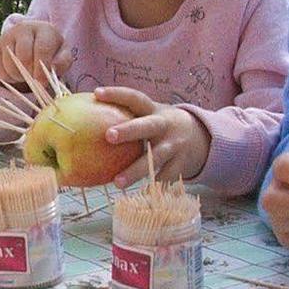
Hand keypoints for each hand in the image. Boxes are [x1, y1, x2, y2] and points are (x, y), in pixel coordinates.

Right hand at [0, 21, 68, 89]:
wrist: (32, 43)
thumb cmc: (51, 52)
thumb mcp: (62, 55)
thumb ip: (62, 62)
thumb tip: (51, 67)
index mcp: (44, 29)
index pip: (42, 49)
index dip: (42, 68)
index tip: (42, 82)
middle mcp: (24, 28)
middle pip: (23, 56)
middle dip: (29, 73)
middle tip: (34, 80)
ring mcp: (7, 36)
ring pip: (10, 63)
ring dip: (18, 76)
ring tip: (26, 75)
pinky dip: (7, 77)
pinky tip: (15, 74)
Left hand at [95, 87, 210, 183]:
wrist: (201, 138)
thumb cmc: (160, 126)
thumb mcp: (150, 115)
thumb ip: (128, 116)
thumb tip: (87, 115)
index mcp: (153, 110)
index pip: (134, 98)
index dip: (116, 94)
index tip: (97, 94)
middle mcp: (164, 126)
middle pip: (147, 126)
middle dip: (129, 130)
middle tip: (108, 136)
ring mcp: (174, 146)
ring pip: (155, 158)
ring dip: (136, 171)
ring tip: (117, 182)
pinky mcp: (181, 164)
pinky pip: (165, 177)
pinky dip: (152, 185)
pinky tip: (138, 194)